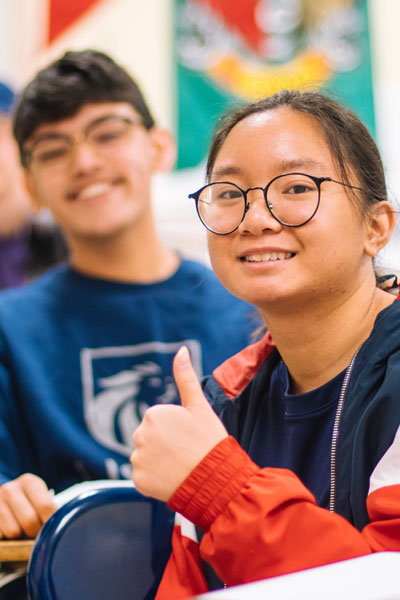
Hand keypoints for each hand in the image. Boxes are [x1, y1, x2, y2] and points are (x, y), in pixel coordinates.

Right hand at [0, 474, 55, 537]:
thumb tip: (58, 526)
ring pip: (13, 532)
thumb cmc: (29, 499)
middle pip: (29, 521)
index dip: (51, 522)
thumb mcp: (40, 496)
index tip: (53, 529)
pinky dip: (7, 538)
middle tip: (39, 534)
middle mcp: (10, 489)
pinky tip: (11, 528)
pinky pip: (1, 536)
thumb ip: (48, 507)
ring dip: (21, 536)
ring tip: (23, 529)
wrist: (7, 497)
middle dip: (36, 532)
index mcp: (29, 482)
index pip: (45, 506)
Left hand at [131, 346, 227, 500]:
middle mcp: (139, 434)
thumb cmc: (209, 441)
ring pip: (145, 457)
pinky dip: (154, 479)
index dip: (175, 430)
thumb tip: (181, 349)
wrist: (215, 480)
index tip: (188, 438)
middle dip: (164, 445)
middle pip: (149, 438)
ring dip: (159, 462)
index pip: (158, 422)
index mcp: (153, 414)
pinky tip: (171, 478)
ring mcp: (137, 459)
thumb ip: (186, 377)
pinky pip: (143, 476)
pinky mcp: (137, 480)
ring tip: (179, 466)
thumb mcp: (199, 406)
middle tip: (185, 453)